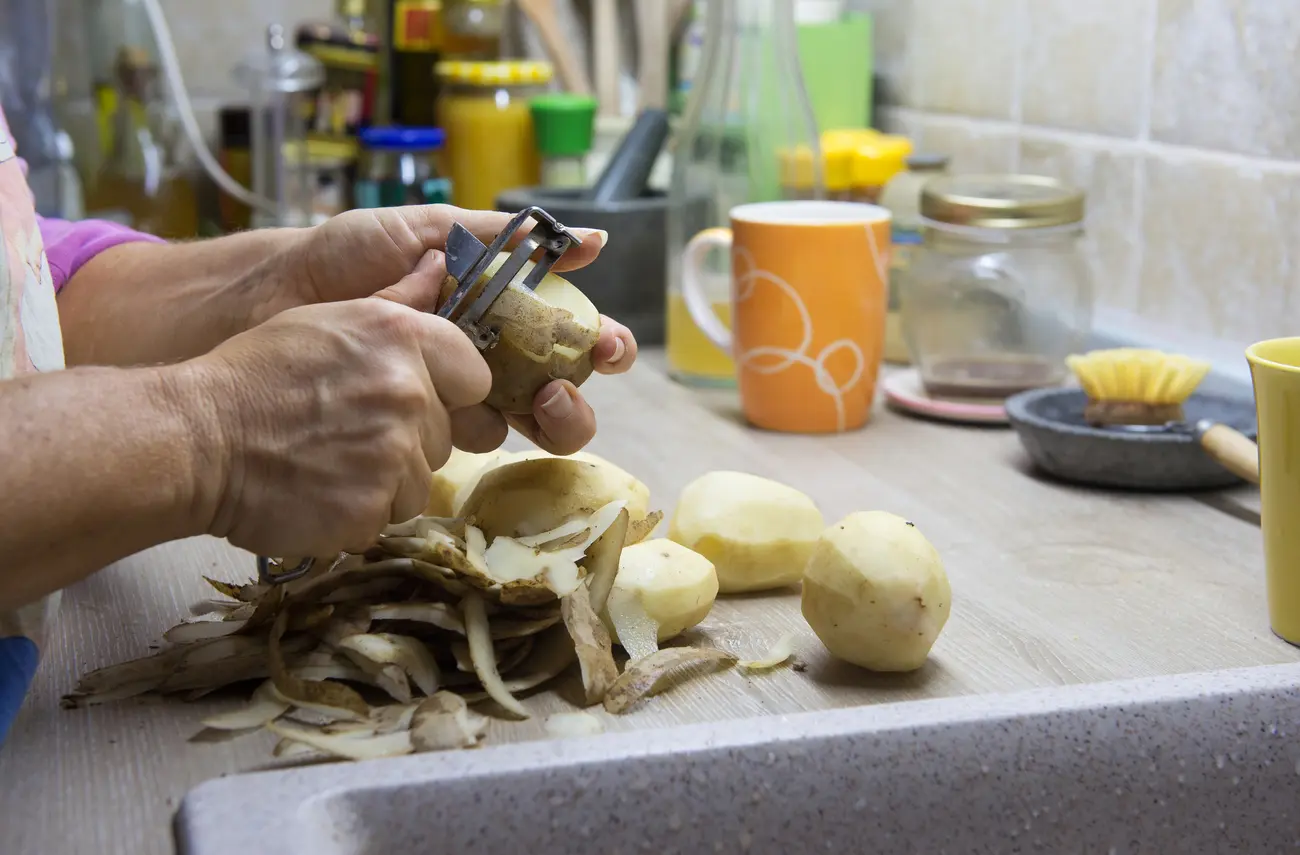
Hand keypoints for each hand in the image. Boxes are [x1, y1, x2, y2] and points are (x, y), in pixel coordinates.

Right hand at [186, 296, 489, 556]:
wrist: (196, 438)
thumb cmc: (257, 373)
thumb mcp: (327, 318)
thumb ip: (396, 300)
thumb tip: (438, 263)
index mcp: (403, 337)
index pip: (476, 377)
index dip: (449, 392)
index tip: (414, 399)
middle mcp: (409, 394)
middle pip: (445, 435)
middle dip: (409, 439)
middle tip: (349, 431)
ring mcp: (394, 456)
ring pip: (420, 481)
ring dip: (384, 480)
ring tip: (329, 461)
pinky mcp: (372, 509)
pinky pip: (387, 516)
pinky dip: (358, 512)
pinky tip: (319, 491)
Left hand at [277, 204, 637, 453]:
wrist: (265, 302)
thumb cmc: (342, 259)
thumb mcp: (428, 231)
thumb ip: (505, 238)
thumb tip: (592, 240)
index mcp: (494, 314)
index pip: (565, 338)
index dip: (598, 345)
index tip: (607, 345)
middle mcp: (482, 364)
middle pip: (554, 396)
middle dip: (573, 399)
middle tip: (560, 388)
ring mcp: (449, 402)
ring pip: (518, 428)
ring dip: (538, 420)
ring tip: (529, 401)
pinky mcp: (413, 436)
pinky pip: (462, 448)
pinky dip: (476, 433)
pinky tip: (469, 415)